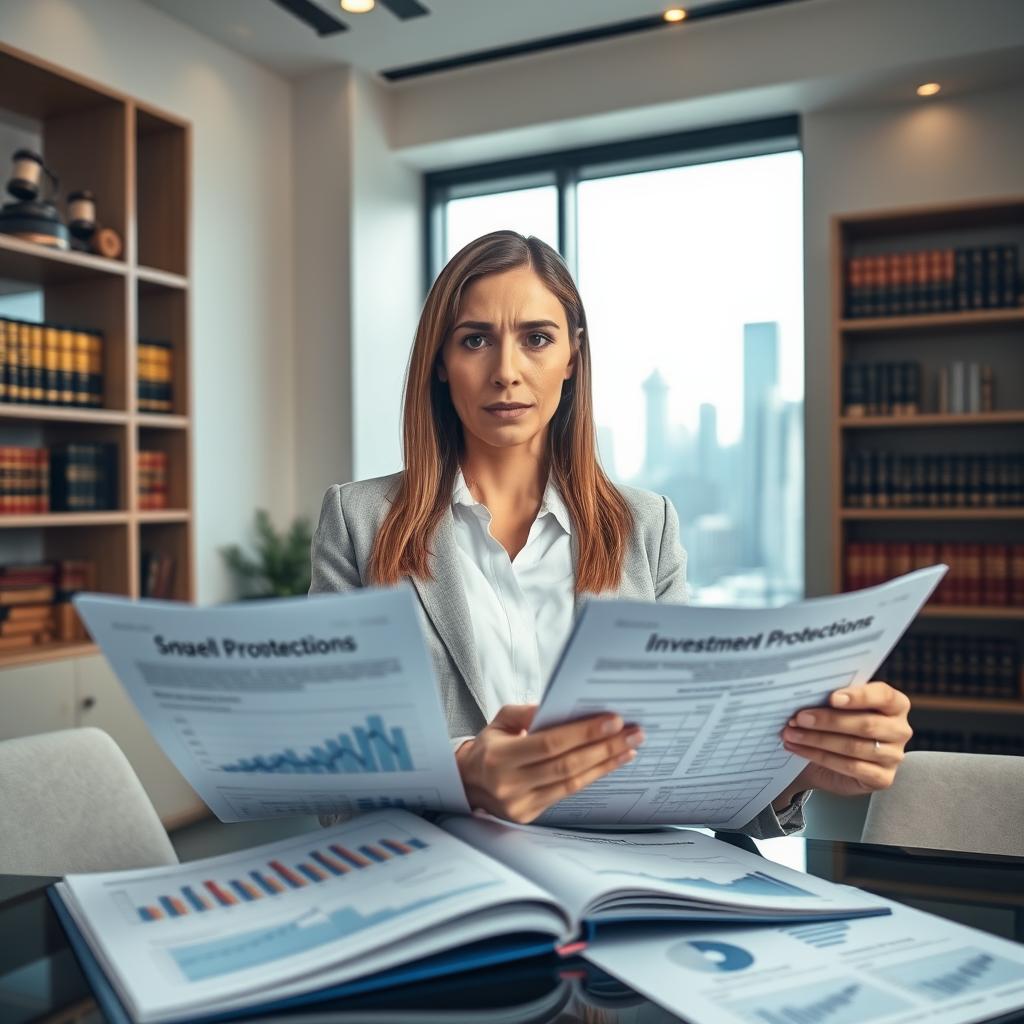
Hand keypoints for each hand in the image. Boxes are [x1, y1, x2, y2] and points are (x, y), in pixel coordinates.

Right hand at [455, 704, 644, 823]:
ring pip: (572, 783)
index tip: (613, 721)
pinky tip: (609, 764)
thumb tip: (561, 708)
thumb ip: (527, 713)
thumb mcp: (500, 722)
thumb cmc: (489, 746)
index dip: (584, 733)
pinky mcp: (531, 816)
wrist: (466, 784)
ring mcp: (521, 805)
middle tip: (633, 733)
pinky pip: (567, 794)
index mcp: (501, 756)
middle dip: (605, 748)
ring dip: (605, 764)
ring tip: (629, 748)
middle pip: (567, 765)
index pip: (550, 743)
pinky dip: (591, 777)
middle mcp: (510, 784)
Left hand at [775, 682, 912, 805]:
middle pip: (866, 724)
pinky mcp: (882, 779)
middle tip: (799, 718)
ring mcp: (893, 756)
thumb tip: (807, 692)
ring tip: (792, 734)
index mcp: (895, 704)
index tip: (832, 698)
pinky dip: (820, 757)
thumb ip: (832, 698)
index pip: (884, 696)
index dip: (859, 696)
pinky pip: (851, 768)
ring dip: (817, 739)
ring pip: (854, 747)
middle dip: (828, 720)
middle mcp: (899, 730)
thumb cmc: (835, 724)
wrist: (829, 760)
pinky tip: (799, 749)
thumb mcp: (836, 706)